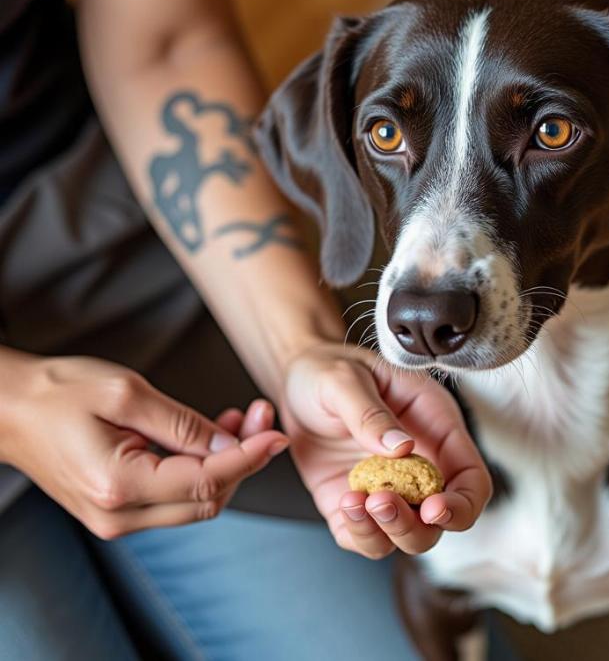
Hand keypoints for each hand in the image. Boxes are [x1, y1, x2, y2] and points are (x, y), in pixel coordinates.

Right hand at [1, 354, 288, 538]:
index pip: (206, 481)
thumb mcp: (127, 393)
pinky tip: (213, 435)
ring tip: (242, 419)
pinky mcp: (118, 509)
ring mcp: (116, 518)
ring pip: (196, 501)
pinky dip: (202, 468)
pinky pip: (175, 496)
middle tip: (261, 416)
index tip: (279, 433)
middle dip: (244, 459)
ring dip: (226, 464)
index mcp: (118, 486)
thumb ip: (183, 424)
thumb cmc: (59, 392)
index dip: (250, 457)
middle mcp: (118, 515)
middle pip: (208, 499)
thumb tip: (230, 445)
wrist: (8, 409)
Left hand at [282, 342, 491, 558]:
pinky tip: (343, 505)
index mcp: (435, 425)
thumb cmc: (328, 369)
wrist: (293, 380)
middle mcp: (418, 463)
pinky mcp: (357, 505)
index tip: (434, 509)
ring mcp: (389, 488)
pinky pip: (368, 538)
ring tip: (354, 502)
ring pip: (408, 535)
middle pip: (440, 518)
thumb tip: (402, 447)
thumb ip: (370, 413)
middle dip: (416, 525)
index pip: (470, 477)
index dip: (462, 502)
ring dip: (386, 532)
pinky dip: (359, 534)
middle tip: (381, 503)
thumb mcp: (344, 379)